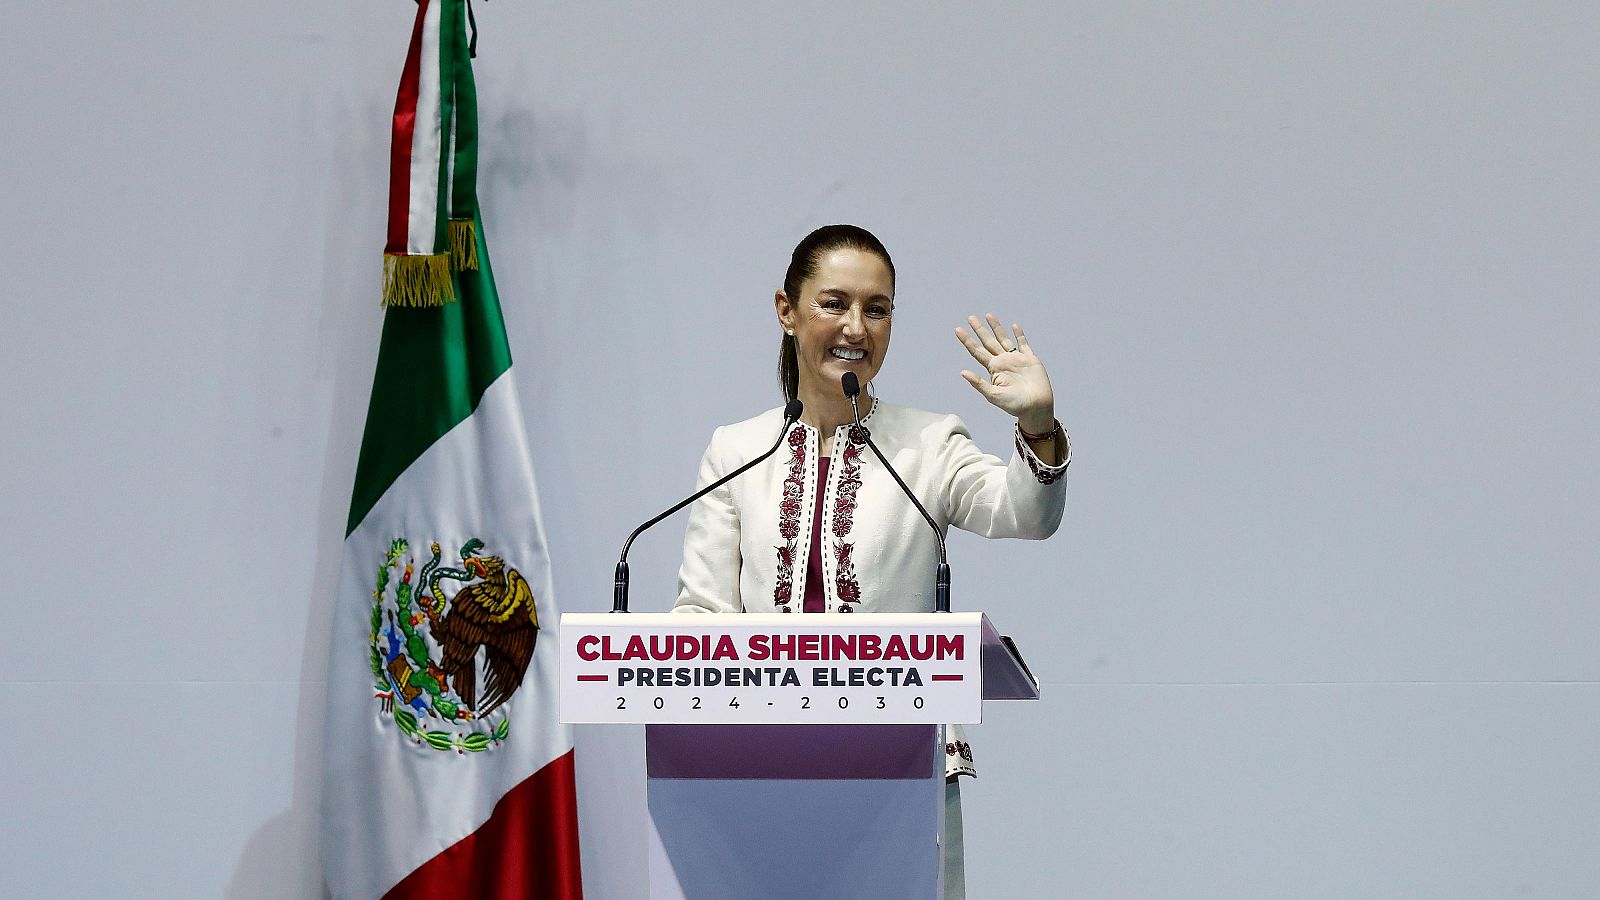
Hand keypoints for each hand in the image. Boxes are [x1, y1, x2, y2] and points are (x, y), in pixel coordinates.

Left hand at [954, 313, 1054, 432]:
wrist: (1036, 407)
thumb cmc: (1015, 405)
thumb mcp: (993, 395)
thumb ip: (979, 383)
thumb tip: (962, 372)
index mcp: (993, 369)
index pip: (977, 352)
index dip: (967, 341)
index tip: (958, 330)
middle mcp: (1003, 362)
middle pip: (988, 342)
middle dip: (979, 330)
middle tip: (970, 317)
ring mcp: (1016, 359)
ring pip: (1004, 339)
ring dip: (996, 327)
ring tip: (989, 315)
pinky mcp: (1030, 359)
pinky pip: (1023, 344)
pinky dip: (1019, 335)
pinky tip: (1014, 326)